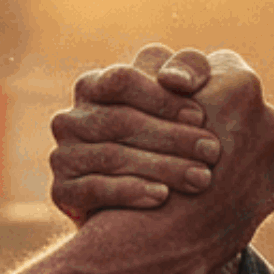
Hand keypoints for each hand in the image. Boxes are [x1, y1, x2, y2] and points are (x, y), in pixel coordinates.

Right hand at [51, 45, 222, 224]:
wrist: (142, 204)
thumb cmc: (170, 133)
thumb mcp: (179, 94)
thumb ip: (187, 69)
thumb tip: (177, 80)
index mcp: (94, 86)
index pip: (121, 80)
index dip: (161, 97)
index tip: (201, 115)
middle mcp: (71, 118)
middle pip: (120, 121)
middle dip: (172, 136)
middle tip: (212, 151)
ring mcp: (62, 155)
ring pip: (111, 156)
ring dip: (161, 166)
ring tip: (200, 178)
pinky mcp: (62, 191)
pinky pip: (92, 189)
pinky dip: (130, 191)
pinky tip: (162, 196)